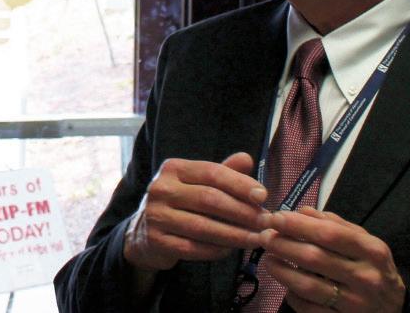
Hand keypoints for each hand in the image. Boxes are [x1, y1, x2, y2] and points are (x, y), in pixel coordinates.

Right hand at [122, 153, 268, 272]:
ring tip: (257, 239)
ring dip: (235, 235)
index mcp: (174, 168)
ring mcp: (156, 215)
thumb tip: (247, 158)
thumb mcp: (197, 182)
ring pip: (203, 227)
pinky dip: (216, 250)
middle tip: (266, 222)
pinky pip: (193, 248)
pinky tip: (232, 250)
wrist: (143, 231)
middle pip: (210, 199)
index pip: (212, 173)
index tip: (263, 196)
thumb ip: (223, 171)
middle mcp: (161, 189)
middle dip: (243, 212)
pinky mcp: (156, 240)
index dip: (240, 184)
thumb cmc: (180, 203)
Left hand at [259, 207, 404, 312]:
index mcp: (373, 251)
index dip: (298, 225)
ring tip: (268, 259)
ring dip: (281, 270)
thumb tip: (302, 211)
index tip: (275, 217)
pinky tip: (285, 284)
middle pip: (315, 258)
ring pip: (308, 285)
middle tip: (264, 236)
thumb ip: (335, 225)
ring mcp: (354, 303)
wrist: (394, 309)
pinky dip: (292, 294)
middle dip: (283, 245)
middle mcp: (366, 277)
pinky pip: (308, 308)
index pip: (330, 234)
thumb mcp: (365, 243)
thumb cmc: (373, 269)